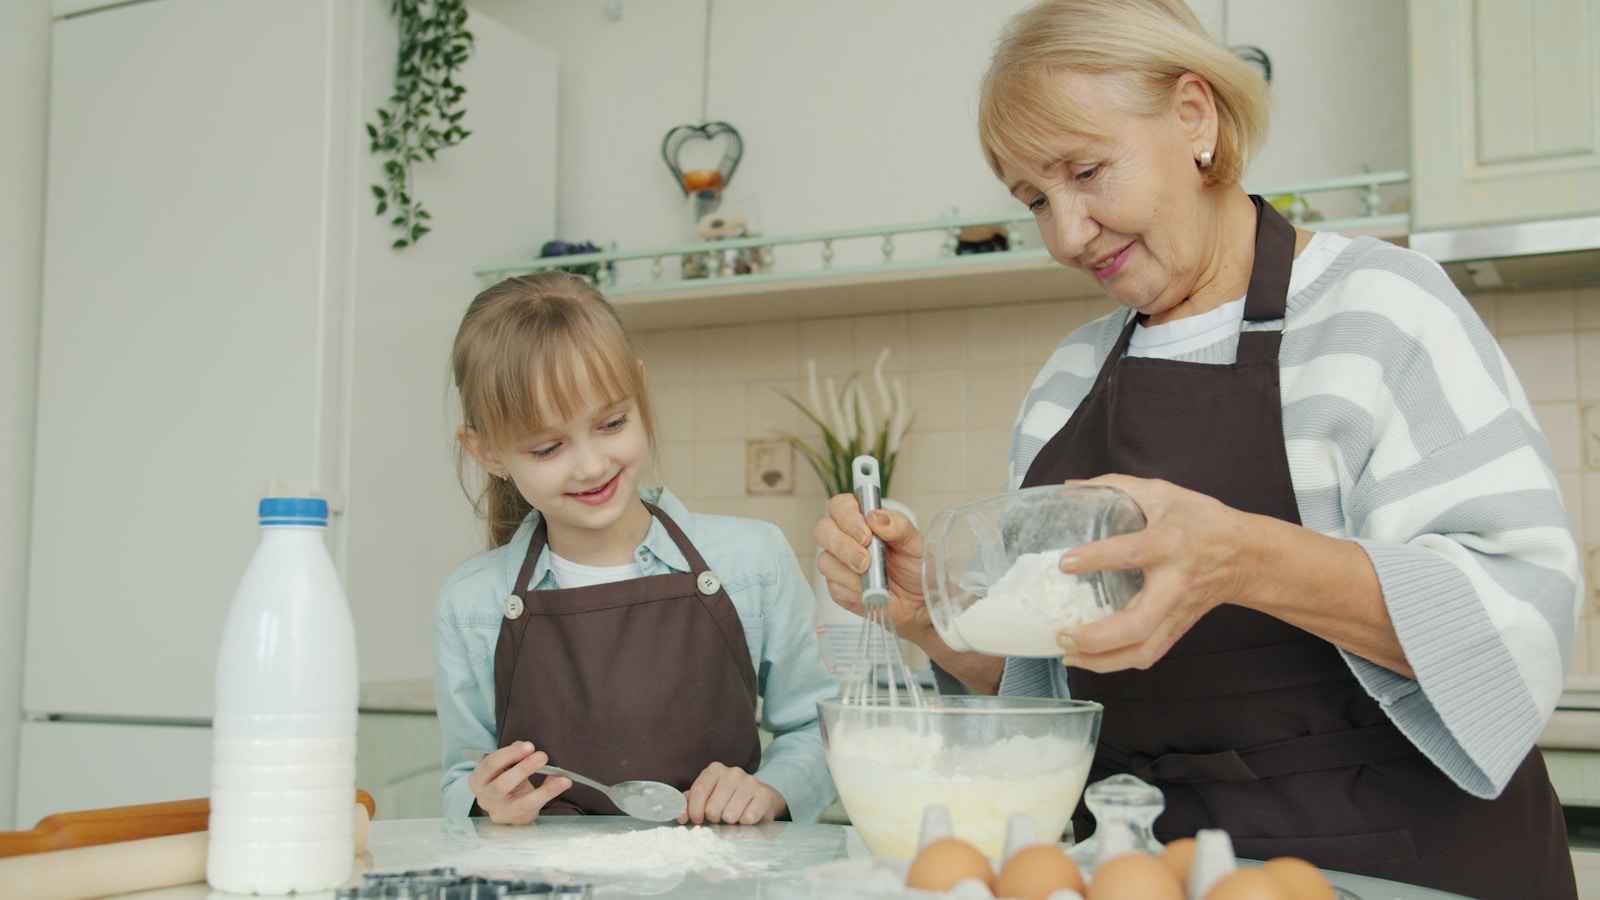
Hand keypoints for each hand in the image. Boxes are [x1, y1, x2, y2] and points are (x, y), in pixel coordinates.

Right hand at [467, 741, 570, 824]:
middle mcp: (486, 798)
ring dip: (543, 789)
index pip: (490, 764)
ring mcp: (500, 813)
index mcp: (478, 779)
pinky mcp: (516, 821)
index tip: (528, 746)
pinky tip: (563, 783)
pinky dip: (550, 794)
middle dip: (523, 769)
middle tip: (542, 756)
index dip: (509, 754)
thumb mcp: (505, 766)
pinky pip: (536, 809)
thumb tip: (526, 748)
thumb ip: (514, 756)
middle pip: (502, 785)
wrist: (505, 805)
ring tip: (560, 777)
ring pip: (522, 803)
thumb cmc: (504, 780)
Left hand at [680, 762, 784, 823]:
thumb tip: (680, 817)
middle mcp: (733, 772)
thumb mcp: (706, 798)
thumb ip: (689, 805)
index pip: (698, 791)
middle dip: (715, 818)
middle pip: (713, 807)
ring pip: (730, 815)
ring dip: (730, 821)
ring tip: (734, 814)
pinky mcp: (763, 794)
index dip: (695, 811)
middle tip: (720, 815)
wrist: (759, 798)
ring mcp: (750, 781)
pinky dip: (745, 822)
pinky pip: (748, 818)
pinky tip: (747, 814)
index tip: (698, 819)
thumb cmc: (727, 799)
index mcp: (715, 770)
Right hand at [812, 492, 932, 643]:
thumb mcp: (915, 543)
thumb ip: (898, 526)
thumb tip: (875, 517)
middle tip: (865, 560)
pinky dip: (853, 590)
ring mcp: (838, 562)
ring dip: (848, 571)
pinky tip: (869, 591)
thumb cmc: (915, 566)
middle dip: (842, 546)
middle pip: (823, 530)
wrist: (918, 600)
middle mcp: (845, 537)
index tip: (866, 534)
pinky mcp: (837, 586)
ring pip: (825, 560)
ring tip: (874, 580)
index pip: (840, 506)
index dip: (847, 517)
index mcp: (862, 519)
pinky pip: (833, 586)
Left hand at [1059, 473, 1406, 676]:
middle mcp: (1174, 583)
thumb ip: (1115, 486)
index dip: (1098, 558)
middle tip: (1064, 633)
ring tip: (1070, 653)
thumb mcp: (1163, 493)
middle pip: (1138, 623)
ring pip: (1142, 651)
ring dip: (1102, 660)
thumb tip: (1069, 489)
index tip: (1066, 563)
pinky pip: (1148, 655)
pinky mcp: (1178, 629)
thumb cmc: (1203, 522)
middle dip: (1097, 636)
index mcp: (1170, 543)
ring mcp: (1177, 612)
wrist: (1247, 555)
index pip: (1133, 553)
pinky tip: (1091, 659)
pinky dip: (1117, 664)